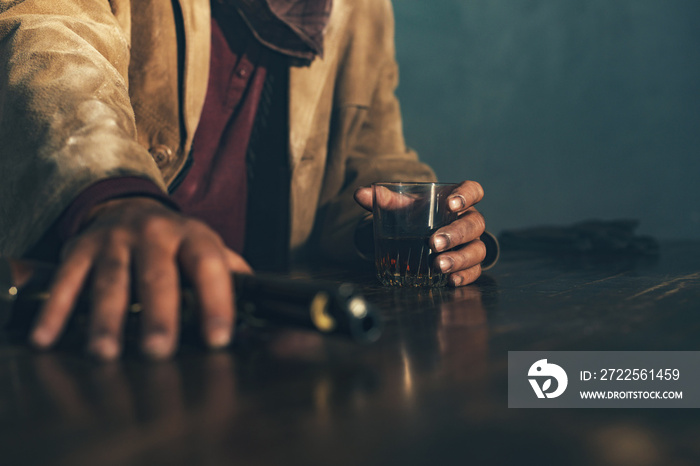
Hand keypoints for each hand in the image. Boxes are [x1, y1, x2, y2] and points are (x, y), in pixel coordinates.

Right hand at [30, 197, 250, 359]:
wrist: (127, 205)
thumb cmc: (176, 241)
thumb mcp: (207, 247)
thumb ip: (232, 272)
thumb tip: (264, 302)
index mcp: (194, 237)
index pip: (210, 267)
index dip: (216, 301)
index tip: (218, 338)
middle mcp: (155, 235)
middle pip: (158, 276)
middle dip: (159, 314)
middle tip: (159, 349)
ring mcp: (115, 240)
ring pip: (112, 279)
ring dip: (107, 317)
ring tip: (107, 352)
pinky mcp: (81, 248)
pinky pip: (68, 280)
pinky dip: (57, 309)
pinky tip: (48, 337)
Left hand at [354, 181, 486, 286]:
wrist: (421, 235)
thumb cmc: (417, 216)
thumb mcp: (403, 206)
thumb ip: (385, 200)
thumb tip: (360, 194)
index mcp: (457, 201)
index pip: (473, 191)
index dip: (467, 195)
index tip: (451, 204)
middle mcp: (469, 221)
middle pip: (474, 224)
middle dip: (456, 234)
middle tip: (434, 242)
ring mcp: (472, 243)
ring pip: (477, 250)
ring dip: (460, 258)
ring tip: (438, 265)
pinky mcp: (470, 265)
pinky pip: (474, 272)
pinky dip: (464, 277)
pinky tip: (450, 281)